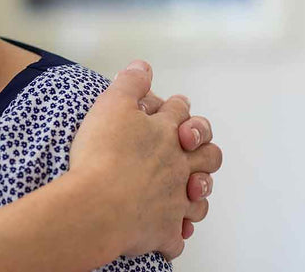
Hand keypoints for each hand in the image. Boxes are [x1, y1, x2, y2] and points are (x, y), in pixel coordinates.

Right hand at [69, 61, 222, 259]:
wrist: (96, 204)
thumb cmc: (101, 154)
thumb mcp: (110, 105)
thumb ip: (130, 83)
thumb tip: (143, 66)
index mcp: (165, 133)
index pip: (180, 112)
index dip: (178, 107)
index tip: (176, 107)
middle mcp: (177, 165)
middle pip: (208, 155)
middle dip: (204, 149)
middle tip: (193, 147)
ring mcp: (174, 200)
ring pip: (199, 197)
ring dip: (196, 192)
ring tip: (188, 190)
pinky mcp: (163, 230)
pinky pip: (176, 237)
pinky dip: (175, 234)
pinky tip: (169, 231)